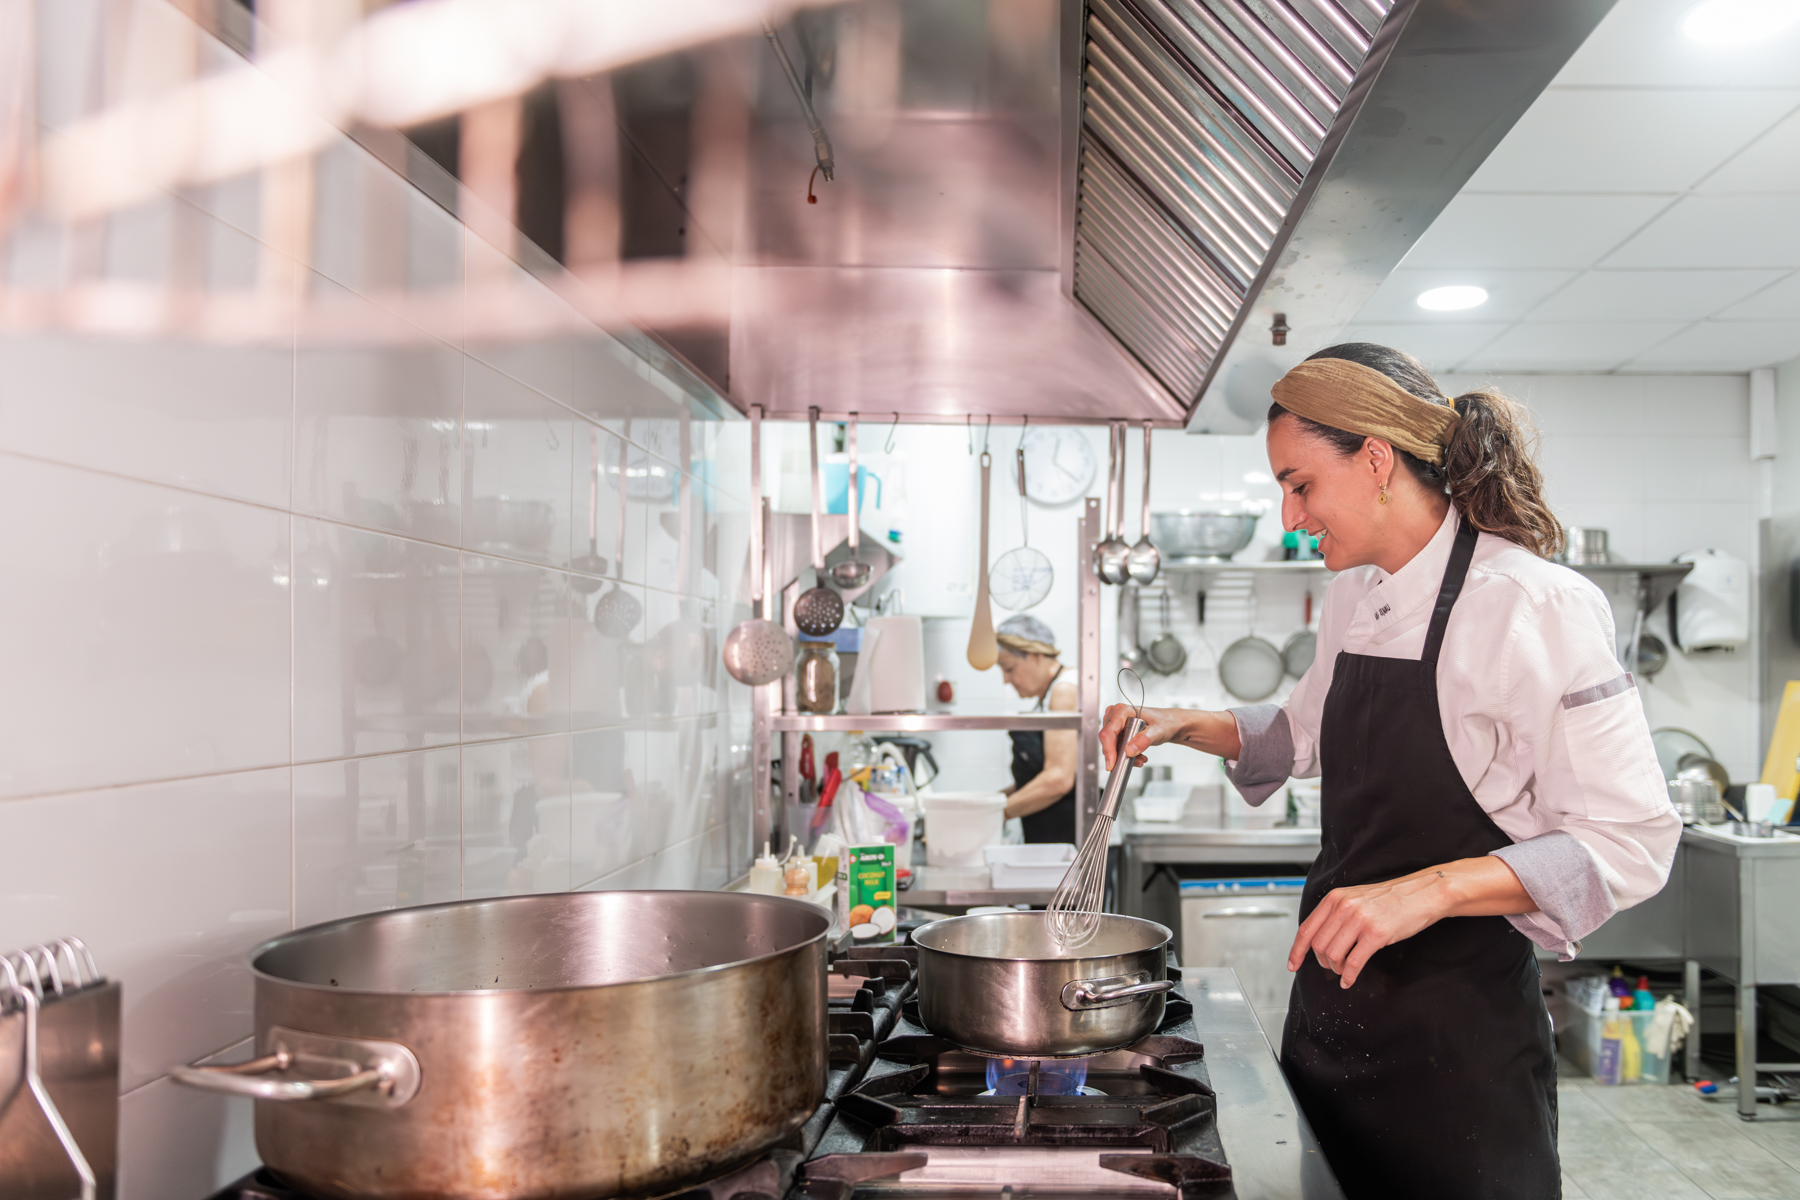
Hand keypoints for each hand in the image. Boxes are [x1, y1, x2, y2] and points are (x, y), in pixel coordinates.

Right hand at [1099, 704, 1185, 769]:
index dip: (1108, 749)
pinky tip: (1138, 757)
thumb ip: (1144, 740)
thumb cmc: (1166, 722)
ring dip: (1124, 756)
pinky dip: (1126, 755)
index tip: (1112, 764)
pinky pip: (1116, 747)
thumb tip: (1129, 750)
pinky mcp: (1119, 731)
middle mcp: (1116, 715)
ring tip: (1141, 759)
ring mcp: (1117, 724)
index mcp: (1122, 711)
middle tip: (1134, 761)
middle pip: (1108, 740)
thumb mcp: (1158, 731)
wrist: (1171, 724)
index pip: (1108, 732)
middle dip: (1119, 755)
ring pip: (1112, 746)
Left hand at [1287, 872, 1450, 987]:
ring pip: (1333, 955)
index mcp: (1335, 898)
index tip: (1293, 965)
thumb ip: (1336, 914)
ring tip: (1343, 971)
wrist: (1422, 893)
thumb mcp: (1355, 898)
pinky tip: (1350, 980)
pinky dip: (1349, 976)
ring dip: (1336, 969)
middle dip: (1322, 962)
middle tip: (1331, 967)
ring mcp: (1359, 920)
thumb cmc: (1391, 898)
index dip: (1296, 951)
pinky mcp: (1376, 934)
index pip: (1306, 929)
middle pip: (1318, 945)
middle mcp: (1343, 907)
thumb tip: (1320, 939)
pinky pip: (1353, 963)